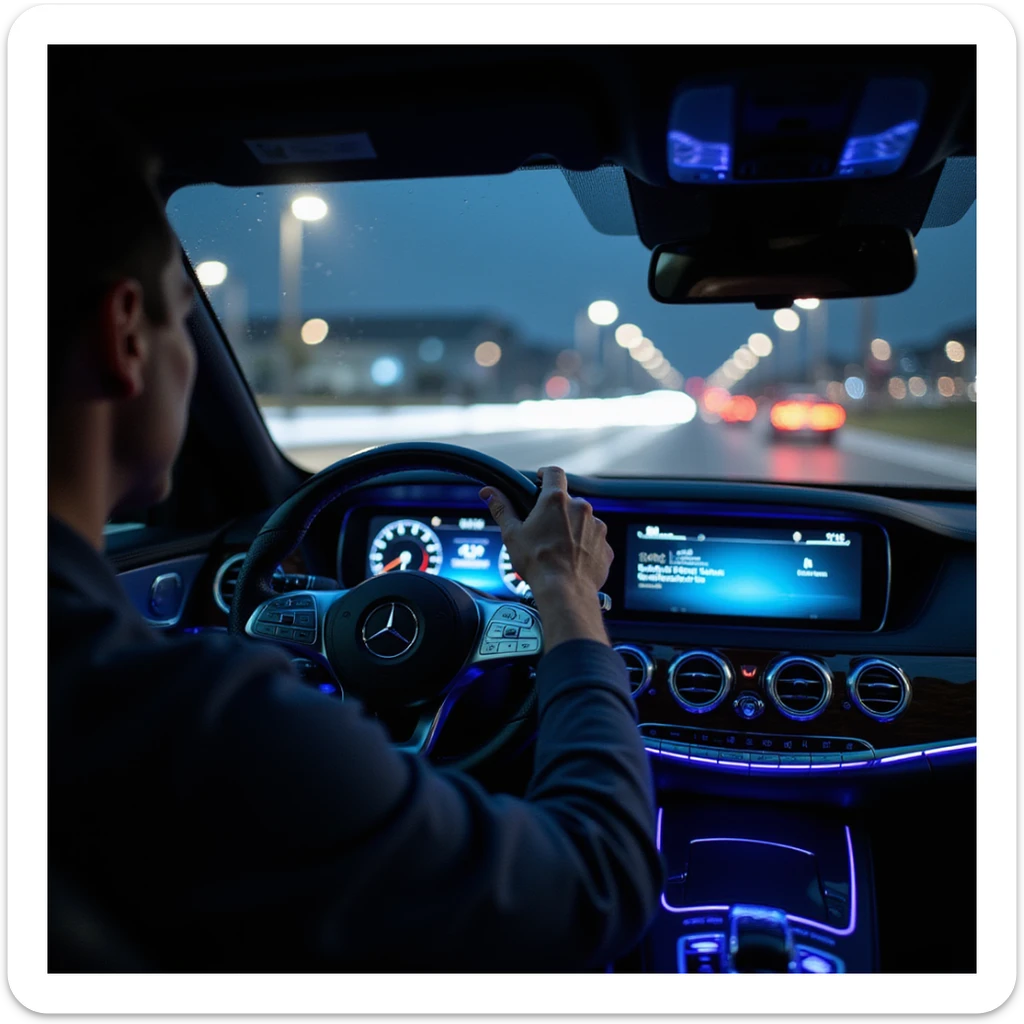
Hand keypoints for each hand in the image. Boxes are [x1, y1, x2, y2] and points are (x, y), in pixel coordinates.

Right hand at [480, 466, 611, 649]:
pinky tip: (572, 560)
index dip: (546, 474)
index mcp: (556, 501)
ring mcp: (597, 527)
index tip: (541, 479)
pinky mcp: (605, 546)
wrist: (565, 592)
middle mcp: (581, 509)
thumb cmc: (537, 563)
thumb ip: (502, 509)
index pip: (554, 473)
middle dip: (557, 512)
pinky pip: (594, 541)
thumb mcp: (512, 534)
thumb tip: (489, 493)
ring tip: (558, 549)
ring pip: (583, 521)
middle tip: (544, 529)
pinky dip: (584, 547)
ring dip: (572, 530)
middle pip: (568, 501)